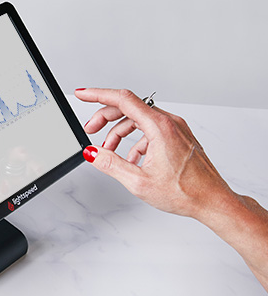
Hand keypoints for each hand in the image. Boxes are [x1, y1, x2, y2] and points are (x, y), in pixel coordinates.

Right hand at [75, 88, 235, 220]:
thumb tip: (92, 152)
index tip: (82, 94)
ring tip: (109, 150)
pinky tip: (131, 159)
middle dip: (105, 117)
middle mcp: (170, 123)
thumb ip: (110, 164)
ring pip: (139, 119)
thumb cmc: (186, 192)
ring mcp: (176, 129)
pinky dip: (135, 140)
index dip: (98, 95)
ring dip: (119, 131)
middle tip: (90, 129)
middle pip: (129, 108)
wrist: (213, 201)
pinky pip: (150, 130)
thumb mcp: (139, 181)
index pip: (123, 99)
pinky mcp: (179, 137)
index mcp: (160, 127)